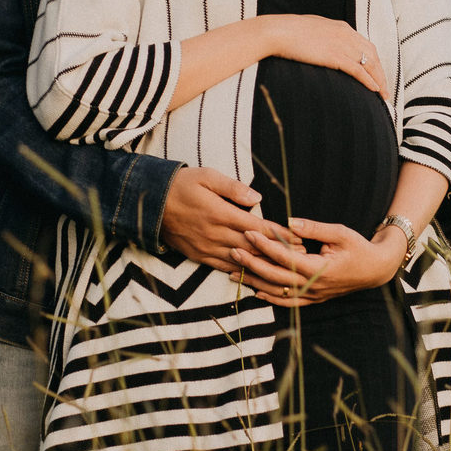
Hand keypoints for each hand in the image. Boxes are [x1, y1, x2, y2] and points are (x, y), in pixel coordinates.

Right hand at [159, 166, 303, 272]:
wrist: (150, 203)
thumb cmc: (181, 185)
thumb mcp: (207, 176)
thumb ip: (233, 188)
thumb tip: (257, 198)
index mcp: (221, 213)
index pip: (258, 227)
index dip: (280, 235)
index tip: (298, 239)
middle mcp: (216, 234)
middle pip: (254, 247)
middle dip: (278, 252)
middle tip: (300, 257)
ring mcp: (207, 247)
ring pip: (241, 261)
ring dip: (264, 265)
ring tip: (284, 268)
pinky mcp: (199, 256)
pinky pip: (224, 267)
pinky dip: (241, 272)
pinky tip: (255, 274)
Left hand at [231, 217, 407, 305]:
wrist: (376, 269)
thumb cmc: (359, 247)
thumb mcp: (339, 232)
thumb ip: (313, 228)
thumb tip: (289, 221)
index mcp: (319, 268)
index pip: (285, 257)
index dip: (265, 245)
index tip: (249, 233)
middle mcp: (313, 285)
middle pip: (275, 276)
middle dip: (252, 264)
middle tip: (233, 251)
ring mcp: (313, 295)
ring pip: (278, 292)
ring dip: (254, 282)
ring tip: (233, 273)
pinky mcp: (314, 299)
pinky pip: (288, 302)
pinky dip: (270, 298)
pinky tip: (255, 291)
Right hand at [266, 15, 388, 99]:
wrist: (278, 32)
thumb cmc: (288, 32)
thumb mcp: (312, 30)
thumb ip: (324, 37)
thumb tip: (324, 47)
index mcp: (341, 27)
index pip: (366, 45)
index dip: (374, 61)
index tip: (377, 73)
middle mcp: (346, 34)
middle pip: (372, 54)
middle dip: (381, 72)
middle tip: (385, 87)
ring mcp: (342, 45)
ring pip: (369, 63)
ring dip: (379, 80)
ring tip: (383, 94)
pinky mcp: (335, 56)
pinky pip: (358, 70)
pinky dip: (369, 80)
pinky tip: (375, 90)